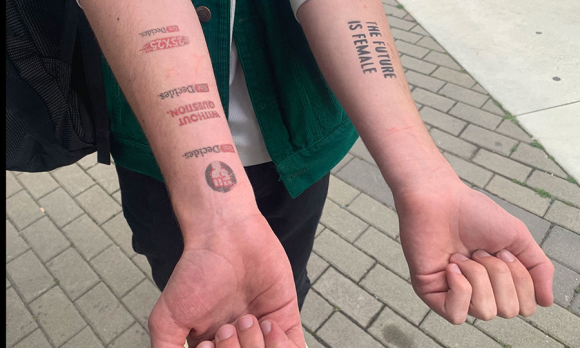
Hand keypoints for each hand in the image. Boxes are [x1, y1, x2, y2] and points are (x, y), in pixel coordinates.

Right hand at [147, 213, 305, 346]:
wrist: (226, 236)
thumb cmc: (196, 271)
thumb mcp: (168, 317)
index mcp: (212, 347)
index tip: (209, 342)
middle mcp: (238, 344)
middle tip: (226, 328)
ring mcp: (262, 334)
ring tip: (246, 320)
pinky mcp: (285, 319)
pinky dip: (283, 346)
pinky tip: (267, 323)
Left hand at [395, 179, 553, 323]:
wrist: (438, 199)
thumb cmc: (473, 213)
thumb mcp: (517, 238)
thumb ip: (538, 268)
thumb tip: (546, 302)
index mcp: (498, 283)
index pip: (525, 306)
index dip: (520, 278)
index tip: (501, 249)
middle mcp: (478, 292)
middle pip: (508, 310)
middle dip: (499, 274)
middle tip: (479, 251)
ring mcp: (453, 293)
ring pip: (485, 312)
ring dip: (478, 277)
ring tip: (462, 256)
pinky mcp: (430, 293)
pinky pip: (456, 315)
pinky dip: (460, 289)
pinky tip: (451, 268)